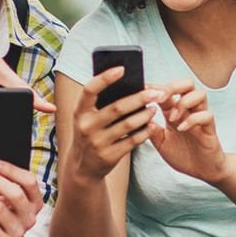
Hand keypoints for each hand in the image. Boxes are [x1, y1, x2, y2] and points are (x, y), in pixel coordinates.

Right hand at [67, 67, 164, 181]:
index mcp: (79, 112)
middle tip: (156, 92)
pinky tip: (152, 125)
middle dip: (140, 98)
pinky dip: (145, 132)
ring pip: (128, 124)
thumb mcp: (88, 118)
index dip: (105, 78)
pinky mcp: (109, 156)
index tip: (122, 69)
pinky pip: (132, 141)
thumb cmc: (91, 134)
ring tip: (154, 108)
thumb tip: (128, 84)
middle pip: (117, 107)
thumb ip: (101, 104)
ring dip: (145, 115)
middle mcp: (86, 126)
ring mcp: (97, 143)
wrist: (82, 167)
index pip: (90, 90)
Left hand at [148, 80, 227, 186]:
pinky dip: (193, 119)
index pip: (166, 91)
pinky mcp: (210, 128)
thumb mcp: (161, 143)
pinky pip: (206, 115)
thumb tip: (140, 117)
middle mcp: (189, 111)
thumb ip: (152, 130)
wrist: (203, 171)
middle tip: (160, 99)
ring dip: (183, 103)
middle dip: (172, 87)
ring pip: (199, 94)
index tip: (141, 89)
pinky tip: (182, 128)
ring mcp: (200, 118)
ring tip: (172, 118)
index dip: (154, 88)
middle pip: (186, 84)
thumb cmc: (183, 155)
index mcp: (174, 111)